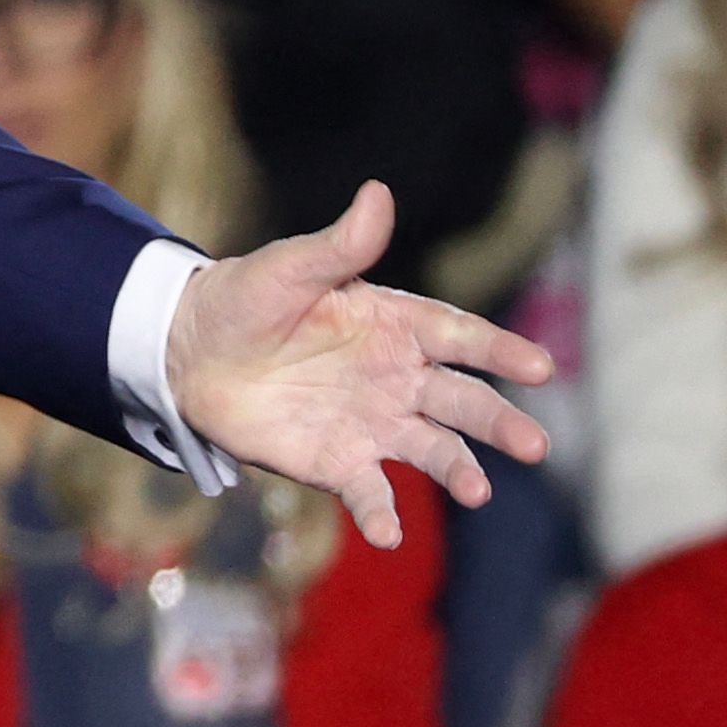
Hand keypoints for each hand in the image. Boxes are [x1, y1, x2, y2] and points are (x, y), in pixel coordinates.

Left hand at [170, 182, 552, 548]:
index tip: (539, 368)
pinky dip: (381, 512)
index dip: (499, 351)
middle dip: (498, 422)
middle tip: (535, 446)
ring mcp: (373, 422)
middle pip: (461, 400)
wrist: (187, 352)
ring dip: (458, 470)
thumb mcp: (288, 268)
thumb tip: (378, 192)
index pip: (459, 335)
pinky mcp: (338, 462)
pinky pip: (369, 491)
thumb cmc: (244, 299)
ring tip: (478, 491)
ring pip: (432, 449)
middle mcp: (398, 377)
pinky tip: (388, 534)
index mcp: (395, 324)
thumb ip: (340, 245)